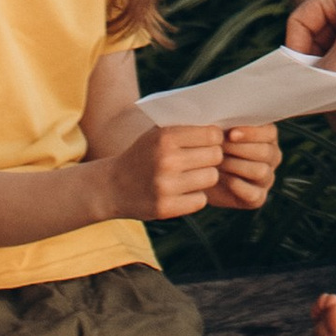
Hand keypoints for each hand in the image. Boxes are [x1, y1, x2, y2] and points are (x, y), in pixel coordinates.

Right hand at [100, 123, 229, 219]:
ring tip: (192, 174)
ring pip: (211, 177)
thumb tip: (223, 127)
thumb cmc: (143, 155)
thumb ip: (185, 128)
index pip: (212, 135)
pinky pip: (200, 200)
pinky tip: (183, 191)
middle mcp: (166, 160)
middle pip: (215, 156)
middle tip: (202, 159)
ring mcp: (165, 186)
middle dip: (211, 157)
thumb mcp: (157, 133)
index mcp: (165, 137)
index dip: (214, 138)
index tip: (209, 142)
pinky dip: (195, 196)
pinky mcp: (166, 208)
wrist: (112, 186)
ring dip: (205, 176)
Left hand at [208, 125, 281, 211]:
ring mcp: (267, 178)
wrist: (199, 172)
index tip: (231, 134)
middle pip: (266, 152)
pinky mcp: (257, 198)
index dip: (252, 133)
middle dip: (240, 150)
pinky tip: (224, 179)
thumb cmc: (211, 145)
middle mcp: (272, 157)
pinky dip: (238, 187)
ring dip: (237, 166)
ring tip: (218, 163)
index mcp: (268, 136)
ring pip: (260, 171)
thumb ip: (227, 123)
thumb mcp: (219, 131)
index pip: (270, 132)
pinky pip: (254, 194)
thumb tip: (227, 123)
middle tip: (219, 148)